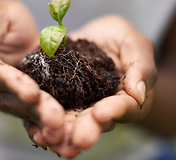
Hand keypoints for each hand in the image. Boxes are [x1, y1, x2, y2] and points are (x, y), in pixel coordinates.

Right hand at [0, 0, 64, 144]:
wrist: (11, 35)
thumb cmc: (2, 20)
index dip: (12, 84)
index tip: (32, 93)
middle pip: (9, 99)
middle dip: (33, 109)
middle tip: (55, 119)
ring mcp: (0, 98)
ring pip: (21, 110)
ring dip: (41, 120)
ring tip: (61, 129)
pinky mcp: (18, 103)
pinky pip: (30, 114)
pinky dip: (43, 123)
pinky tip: (58, 133)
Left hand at [30, 15, 156, 157]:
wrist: (94, 36)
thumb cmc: (120, 38)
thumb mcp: (134, 44)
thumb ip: (140, 66)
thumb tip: (138, 94)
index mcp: (127, 98)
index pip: (124, 107)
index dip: (113, 111)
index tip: (100, 114)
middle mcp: (103, 107)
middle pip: (95, 122)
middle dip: (86, 130)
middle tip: (77, 140)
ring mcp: (79, 105)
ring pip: (71, 122)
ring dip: (62, 134)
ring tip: (50, 140)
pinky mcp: (59, 99)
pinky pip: (50, 111)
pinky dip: (42, 121)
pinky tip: (35, 130)